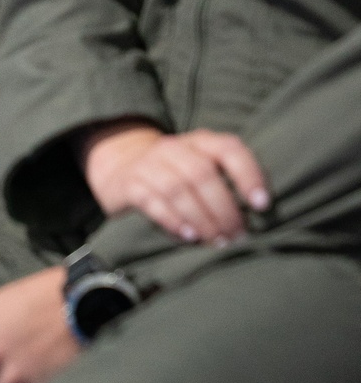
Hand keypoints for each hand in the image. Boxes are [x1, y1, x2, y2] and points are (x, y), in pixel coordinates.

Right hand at [81, 121, 269, 243]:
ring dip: (202, 219)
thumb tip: (258, 216)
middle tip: (237, 235)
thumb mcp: (200, 166)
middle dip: (224, 209)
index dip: (248, 174)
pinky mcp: (130, 184)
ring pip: (177, 188)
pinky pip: (151, 201)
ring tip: (217, 240)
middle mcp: (173, 148)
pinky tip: (189, 236)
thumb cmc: (175, 174)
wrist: (120, 165)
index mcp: (199, 141)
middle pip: (202, 173)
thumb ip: (225, 182)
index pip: (228, 148)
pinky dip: (173, 220)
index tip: (262, 205)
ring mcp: (148, 164)